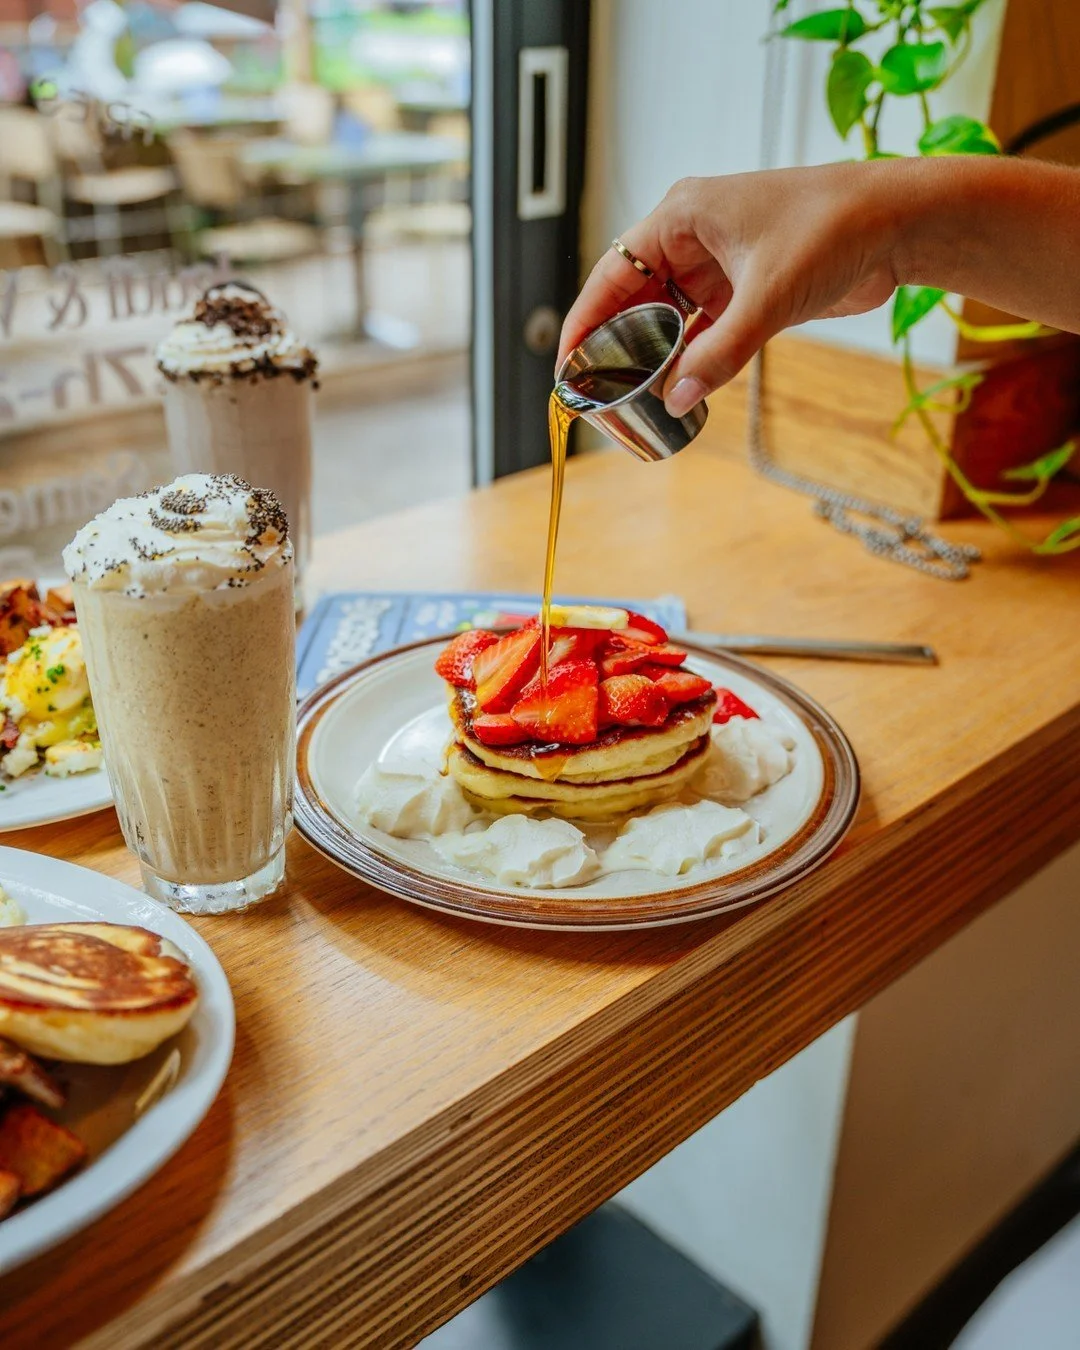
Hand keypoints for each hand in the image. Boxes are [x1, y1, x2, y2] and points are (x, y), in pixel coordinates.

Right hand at [557, 163, 902, 416]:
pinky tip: (677, 391)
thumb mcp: (768, 296)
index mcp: (681, 216)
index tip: (567, 367)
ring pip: (666, 320)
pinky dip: (689, 360)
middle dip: (616, 347)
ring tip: (631, 400)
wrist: (899, 224)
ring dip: (653, 358)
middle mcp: (691, 239)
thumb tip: (676, 400)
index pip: (611, 274)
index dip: (584, 323)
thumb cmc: (834, 228)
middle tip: (598, 395)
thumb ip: (719, 353)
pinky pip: (701, 332)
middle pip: (632, 300)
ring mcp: (718, 267)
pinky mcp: (745, 292)